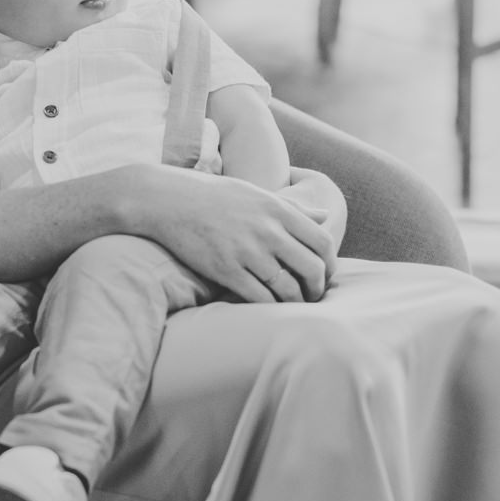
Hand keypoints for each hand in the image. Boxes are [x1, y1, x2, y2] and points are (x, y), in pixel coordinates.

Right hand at [134, 167, 335, 302]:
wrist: (169, 200)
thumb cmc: (215, 196)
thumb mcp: (258, 193)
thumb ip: (293, 208)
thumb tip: (324, 215)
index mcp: (278, 210)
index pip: (323, 242)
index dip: (330, 264)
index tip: (324, 275)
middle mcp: (268, 231)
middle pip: (312, 269)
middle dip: (317, 288)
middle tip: (311, 296)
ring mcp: (247, 252)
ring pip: (288, 289)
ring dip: (295, 302)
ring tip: (291, 305)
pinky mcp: (225, 270)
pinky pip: (259, 298)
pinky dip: (269, 307)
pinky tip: (267, 307)